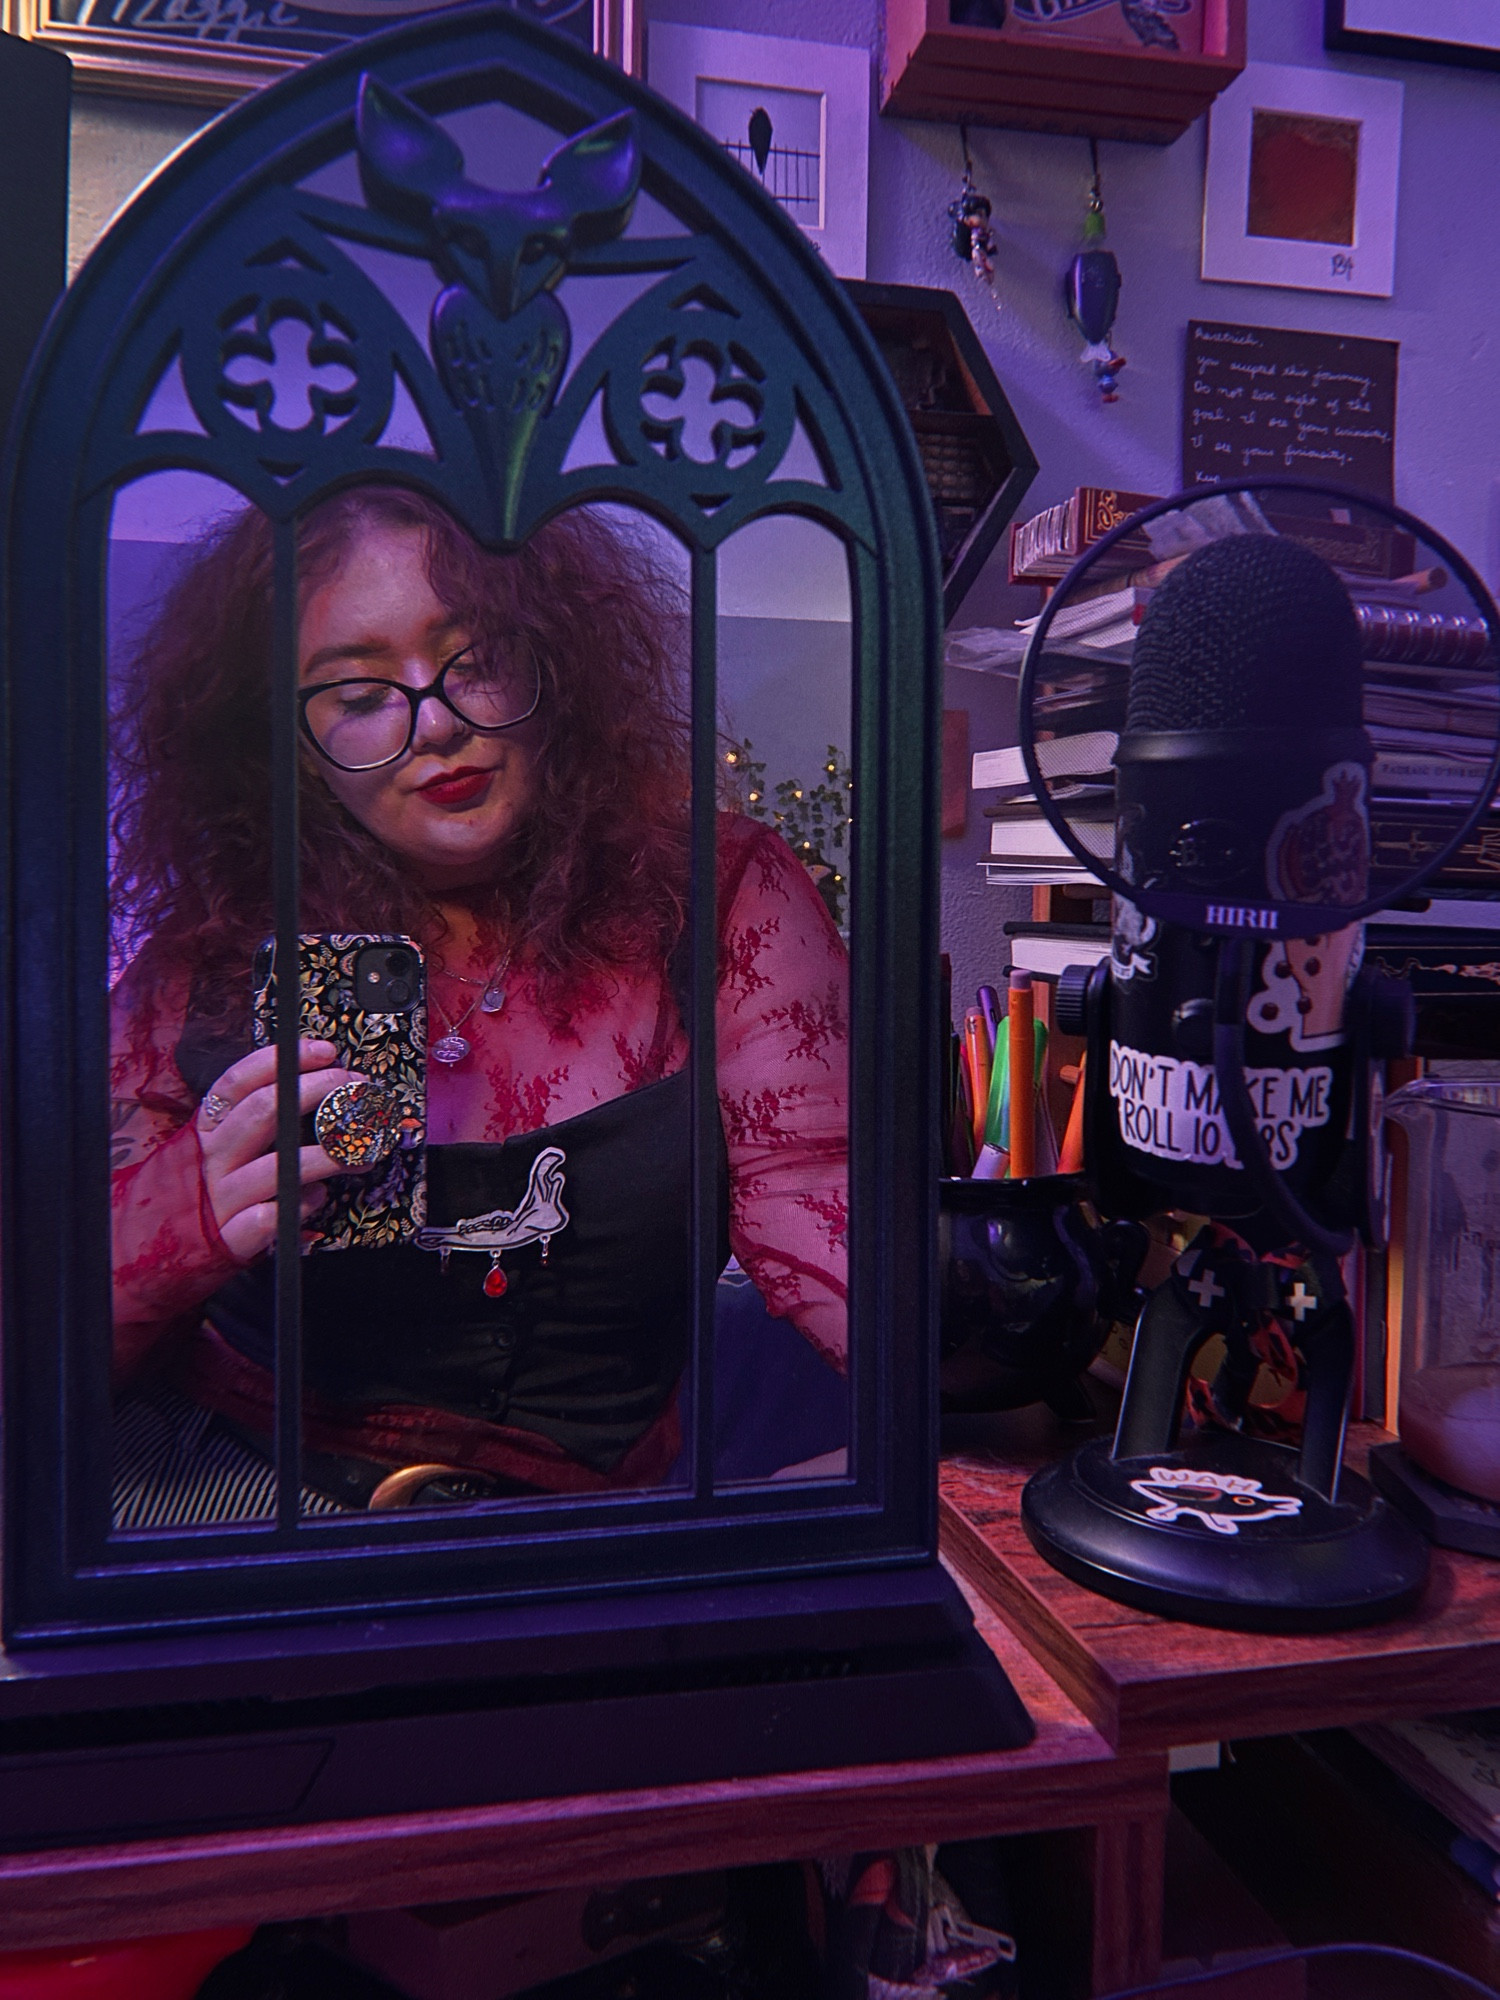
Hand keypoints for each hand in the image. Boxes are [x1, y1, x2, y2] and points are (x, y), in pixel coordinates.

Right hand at [196, 1040, 366, 1261]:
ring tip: (359, 1153)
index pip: (239, 1082)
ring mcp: (221, 1198)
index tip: (325, 1052)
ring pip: (277, 1167)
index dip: (282, 1061)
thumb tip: (317, 1084)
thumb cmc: (205, 1188)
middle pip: (263, 1111)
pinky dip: (300, 1205)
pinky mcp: (230, 1238)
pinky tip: (318, 1197)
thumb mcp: (217, 1147)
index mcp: (208, 1128)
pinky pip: (270, 1218)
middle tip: (356, 1091)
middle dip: (317, 1093)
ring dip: (326, 1155)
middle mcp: (212, 1157)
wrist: (154, 1248)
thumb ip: (257, 1120)